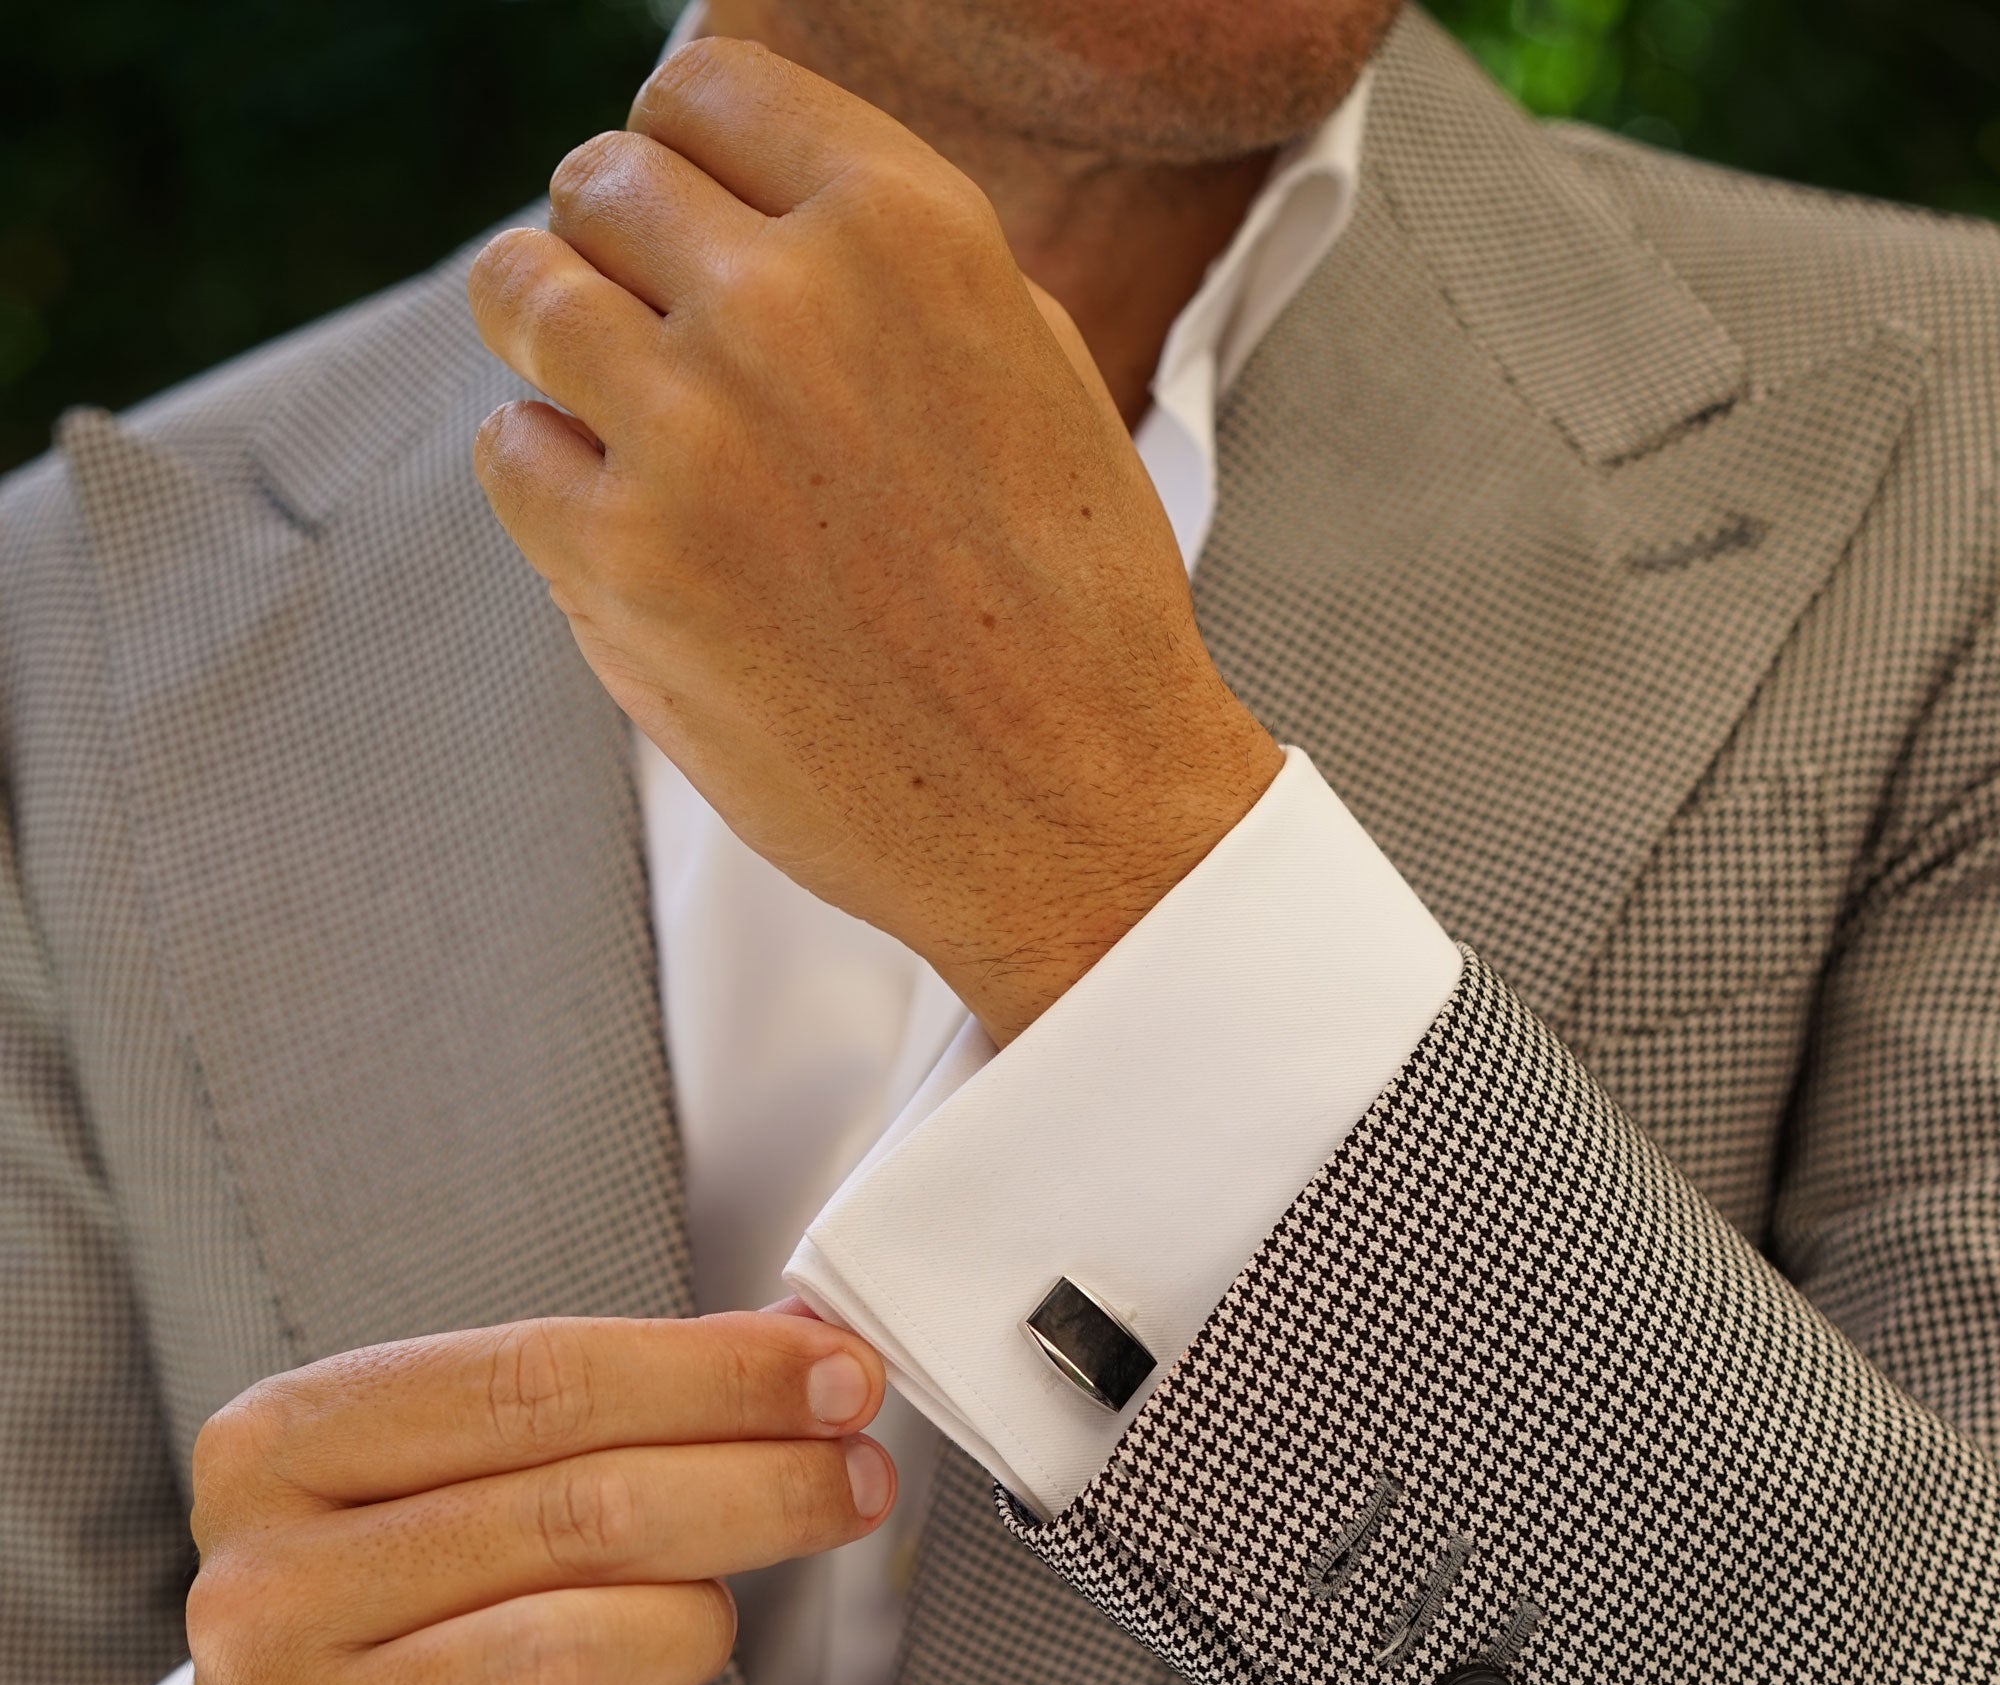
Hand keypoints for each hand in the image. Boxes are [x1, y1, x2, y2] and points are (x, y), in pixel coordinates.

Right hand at [185, 1312, 892, 1684]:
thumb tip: (804, 1346)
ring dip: (696, 1622)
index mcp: (280, 1450)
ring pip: (567, 1654)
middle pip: (573, 1509)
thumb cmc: (398, 1631)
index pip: (530, 1381)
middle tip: (855, 1482)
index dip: (711, 1375)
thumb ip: (605, 1411)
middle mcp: (264, 1586)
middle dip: (757, 1486)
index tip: (836, 1377)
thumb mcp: (452, 1491)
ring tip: (715, 1619)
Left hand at [467, 39, 1281, 1045]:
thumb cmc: (1068, 607)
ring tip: (621, 420)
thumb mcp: (1027, 365)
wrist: (1073, 810)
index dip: (681, 156)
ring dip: (553, 346)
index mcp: (904, 226)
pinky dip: (548, 481)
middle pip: (599, 183)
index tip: (685, 222)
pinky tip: (631, 532)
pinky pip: (508, 451)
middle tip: (652, 336)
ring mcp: (691, 433)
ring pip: (521, 293)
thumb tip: (748, 208)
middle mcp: (787, 304)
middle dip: (612, 250)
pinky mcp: (627, 565)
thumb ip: (885, 265)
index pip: (704, 90)